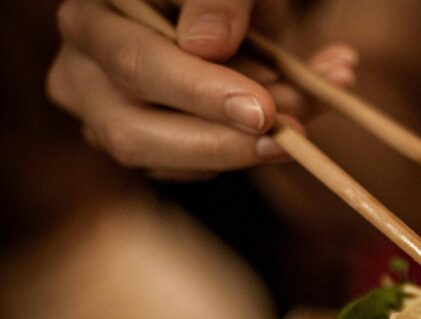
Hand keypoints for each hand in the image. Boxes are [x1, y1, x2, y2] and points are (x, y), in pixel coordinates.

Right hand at [47, 0, 356, 179]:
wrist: (232, 10)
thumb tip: (206, 45)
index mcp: (96, 14)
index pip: (134, 62)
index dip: (199, 91)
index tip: (262, 112)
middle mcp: (84, 68)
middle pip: (132, 130)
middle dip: (222, 141)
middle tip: (291, 135)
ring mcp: (104, 114)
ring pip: (162, 162)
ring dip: (243, 150)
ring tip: (306, 114)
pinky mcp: (142, 147)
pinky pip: (193, 170)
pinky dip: (250, 151)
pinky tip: (299, 116)